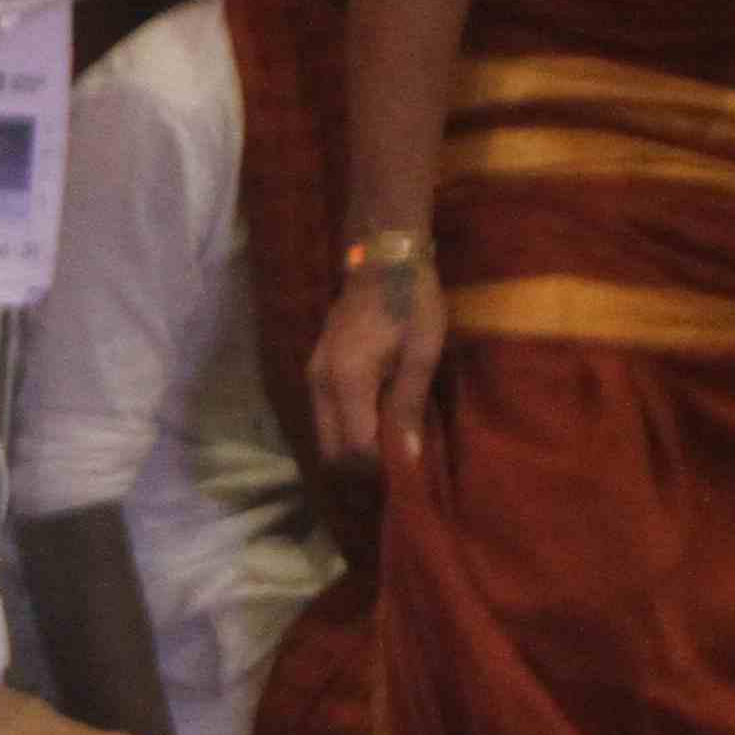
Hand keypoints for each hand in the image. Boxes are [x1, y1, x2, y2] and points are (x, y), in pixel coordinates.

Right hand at [304, 264, 446, 475]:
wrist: (382, 262)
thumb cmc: (411, 304)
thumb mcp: (421, 354)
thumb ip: (409, 407)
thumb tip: (408, 456)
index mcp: (348, 381)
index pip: (355, 447)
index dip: (380, 467)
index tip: (407, 472)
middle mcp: (320, 385)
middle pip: (331, 451)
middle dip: (361, 469)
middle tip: (396, 469)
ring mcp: (313, 378)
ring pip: (324, 437)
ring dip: (351, 452)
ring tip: (387, 451)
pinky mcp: (315, 373)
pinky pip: (324, 419)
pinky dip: (345, 433)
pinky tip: (372, 427)